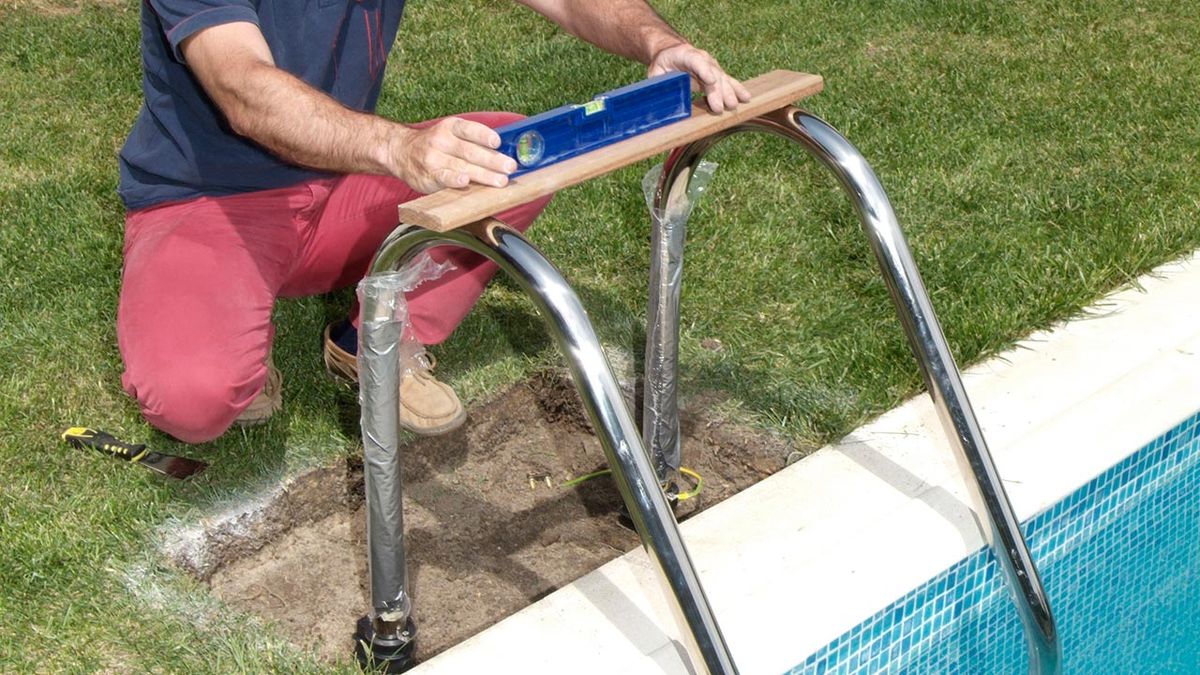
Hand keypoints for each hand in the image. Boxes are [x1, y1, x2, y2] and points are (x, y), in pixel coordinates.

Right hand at [388, 118, 517, 192]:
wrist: (401, 151)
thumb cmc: (436, 146)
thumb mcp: (451, 135)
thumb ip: (473, 142)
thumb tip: (506, 154)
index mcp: (451, 127)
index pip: (470, 129)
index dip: (484, 136)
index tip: (498, 143)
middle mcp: (442, 140)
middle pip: (470, 151)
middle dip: (493, 160)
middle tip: (510, 167)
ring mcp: (434, 158)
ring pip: (462, 167)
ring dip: (483, 175)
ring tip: (500, 181)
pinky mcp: (428, 175)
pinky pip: (443, 177)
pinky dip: (454, 180)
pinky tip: (465, 182)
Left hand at [647, 43, 750, 113]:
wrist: (671, 53)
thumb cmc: (662, 65)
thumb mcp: (655, 73)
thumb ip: (658, 85)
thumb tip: (659, 102)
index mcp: (684, 54)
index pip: (696, 61)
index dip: (704, 70)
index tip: (710, 81)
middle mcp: (702, 59)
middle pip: (713, 74)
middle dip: (718, 91)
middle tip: (721, 106)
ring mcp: (712, 66)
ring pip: (723, 79)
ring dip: (729, 93)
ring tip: (734, 105)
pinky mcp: (717, 75)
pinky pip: (728, 82)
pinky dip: (737, 90)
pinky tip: (746, 98)